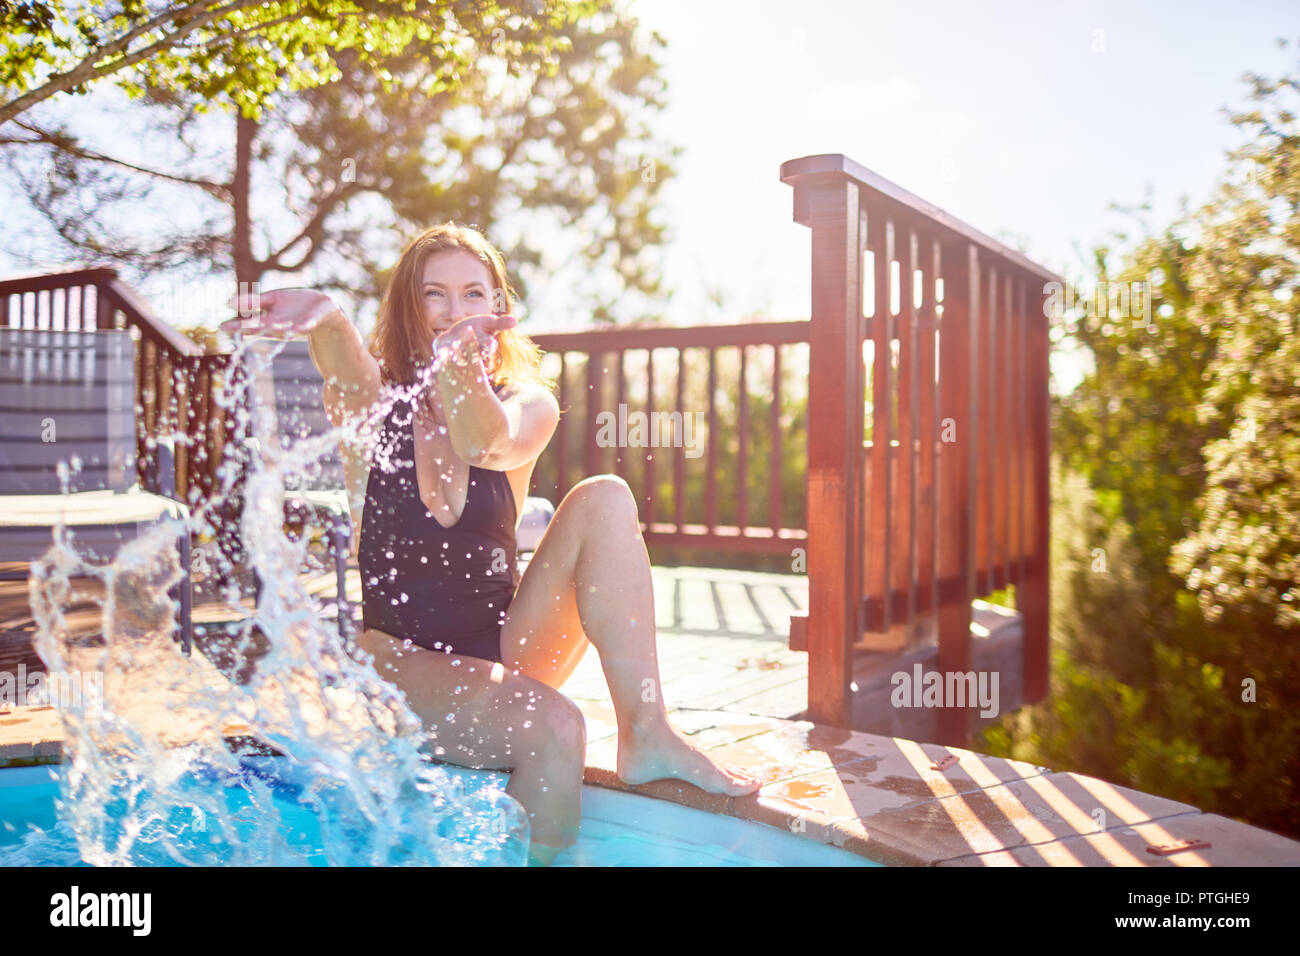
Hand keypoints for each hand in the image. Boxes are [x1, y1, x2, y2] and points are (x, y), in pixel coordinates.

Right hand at [220, 288, 342, 338]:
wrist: (322, 307)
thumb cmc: (295, 304)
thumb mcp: (272, 300)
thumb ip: (252, 302)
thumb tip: (227, 303)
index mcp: (269, 320)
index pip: (250, 323)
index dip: (236, 325)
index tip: (222, 326)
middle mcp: (279, 325)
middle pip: (262, 327)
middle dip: (248, 328)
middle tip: (233, 328)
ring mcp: (295, 325)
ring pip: (281, 328)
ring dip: (272, 328)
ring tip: (259, 327)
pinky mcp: (311, 322)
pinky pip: (306, 325)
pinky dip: (302, 326)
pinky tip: (297, 327)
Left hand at [433, 312, 517, 366]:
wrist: (456, 335)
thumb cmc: (477, 328)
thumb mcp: (490, 324)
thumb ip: (501, 323)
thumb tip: (515, 321)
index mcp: (484, 346)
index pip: (488, 348)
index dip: (489, 346)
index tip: (490, 342)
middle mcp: (473, 354)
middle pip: (474, 353)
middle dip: (471, 345)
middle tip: (467, 331)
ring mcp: (459, 356)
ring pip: (460, 358)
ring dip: (458, 353)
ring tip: (455, 344)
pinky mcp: (446, 355)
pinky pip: (445, 357)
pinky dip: (444, 354)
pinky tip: (442, 349)